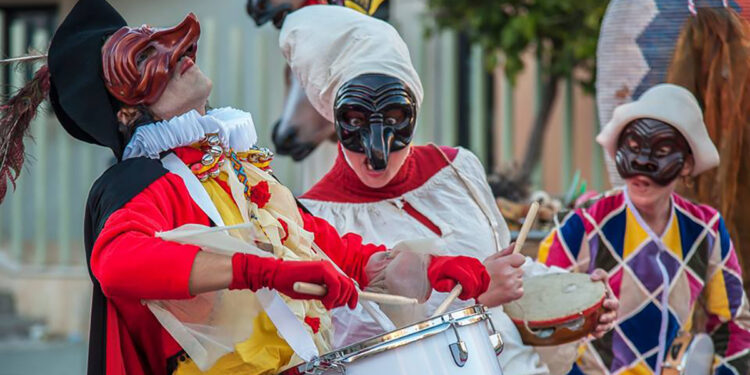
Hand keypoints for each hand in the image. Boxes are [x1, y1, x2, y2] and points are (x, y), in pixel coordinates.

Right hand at [230, 253, 357, 309]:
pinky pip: (335, 285)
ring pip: (344, 286)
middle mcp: (329, 267)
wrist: (276, 275)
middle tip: (333, 306)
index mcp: (328, 272)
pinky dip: (332, 296)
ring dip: (338, 299)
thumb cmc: (290, 284)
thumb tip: (337, 301)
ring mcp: (326, 267)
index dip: (353, 295)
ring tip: (325, 303)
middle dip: (346, 300)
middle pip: (349, 285)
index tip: (352, 305)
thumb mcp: (312, 292)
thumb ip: (325, 294)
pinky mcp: (321, 269)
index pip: (347, 283)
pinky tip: (324, 301)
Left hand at [427, 255, 489, 299]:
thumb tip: (452, 287)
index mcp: (452, 265)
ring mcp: (471, 261)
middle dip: (472, 291)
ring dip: (478, 288)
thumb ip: (444, 285)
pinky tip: (477, 288)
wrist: (438, 263)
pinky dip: (483, 283)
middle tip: (465, 295)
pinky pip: (485, 275)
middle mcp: (463, 261)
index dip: (468, 291)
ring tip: (468, 291)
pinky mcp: (476, 262)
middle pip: (475, 280)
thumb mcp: (436, 282)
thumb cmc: (437, 273)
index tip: (464, 296)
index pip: (467, 279)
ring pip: (482, 278)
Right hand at [477, 243, 525, 306]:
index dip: (516, 261)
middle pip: (520, 271)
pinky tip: (504, 290)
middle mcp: (508, 274)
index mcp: (503, 264)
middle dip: (513, 272)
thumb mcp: (491, 260)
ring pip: (519, 281)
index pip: (521, 258)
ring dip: (513, 282)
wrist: (474, 290)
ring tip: (501, 284)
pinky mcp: (513, 294)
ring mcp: (511, 285)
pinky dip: (514, 291)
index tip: (511, 264)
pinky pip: (520, 291)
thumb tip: (514, 244)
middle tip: (501, 276)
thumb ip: (505, 252)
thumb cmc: (481, 274)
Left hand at [590, 268, 618, 337]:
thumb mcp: (598, 277)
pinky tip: (592, 334)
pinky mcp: (597, 326)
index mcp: (611, 301)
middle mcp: (610, 312)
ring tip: (597, 328)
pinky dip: (597, 334)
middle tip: (601, 318)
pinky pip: (599, 333)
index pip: (615, 304)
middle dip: (608, 319)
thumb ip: (600, 273)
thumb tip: (593, 277)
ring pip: (607, 327)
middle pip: (612, 317)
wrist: (584, 294)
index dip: (611, 304)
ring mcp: (604, 320)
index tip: (605, 302)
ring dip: (603, 328)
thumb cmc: (594, 286)